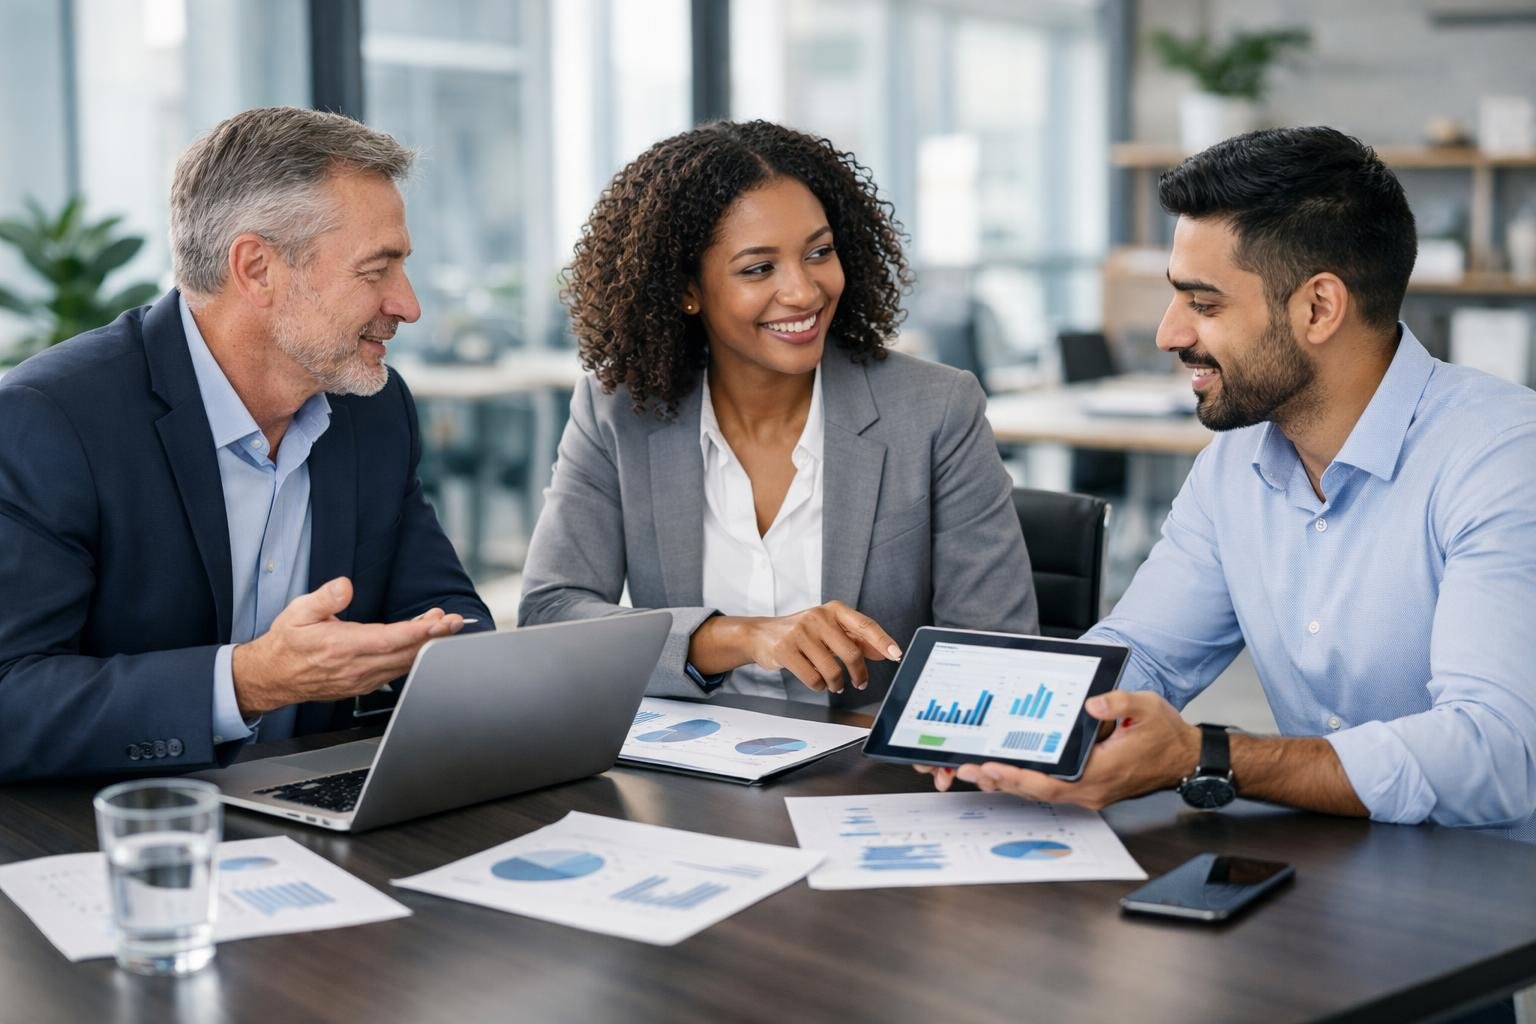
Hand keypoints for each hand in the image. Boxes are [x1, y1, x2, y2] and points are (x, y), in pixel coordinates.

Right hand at [232, 576, 465, 716]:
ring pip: (404, 664)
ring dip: (426, 646)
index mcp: (343, 647)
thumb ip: (324, 598)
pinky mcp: (364, 685)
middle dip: (435, 637)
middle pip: (406, 653)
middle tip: (456, 621)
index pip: (391, 640)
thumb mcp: (298, 612)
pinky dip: (412, 656)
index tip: (442, 622)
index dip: (421, 632)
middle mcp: (357, 667)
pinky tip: (422, 641)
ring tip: (442, 624)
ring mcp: (362, 679)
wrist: (273, 677)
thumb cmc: (287, 643)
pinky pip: (395, 671)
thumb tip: (345, 585)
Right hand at [744, 601, 902, 694]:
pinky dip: (819, 686)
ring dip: (836, 683)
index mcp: (833, 610)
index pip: (864, 625)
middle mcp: (818, 617)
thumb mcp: (829, 630)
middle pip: (851, 653)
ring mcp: (800, 632)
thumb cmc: (801, 634)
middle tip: (860, 683)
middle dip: (859, 674)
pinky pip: (813, 678)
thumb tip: (884, 652)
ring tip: (833, 684)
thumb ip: (856, 639)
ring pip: (832, 670)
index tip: (895, 655)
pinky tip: (817, 682)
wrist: (761, 635)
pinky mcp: (785, 649)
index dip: (882, 641)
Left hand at [915, 691, 1198, 809]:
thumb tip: (1091, 702)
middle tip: (966, 768)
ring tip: (975, 771)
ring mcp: (1090, 792)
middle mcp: (1091, 789)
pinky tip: (1006, 771)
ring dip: (1009, 783)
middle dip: (1000, 780)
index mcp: (1101, 773)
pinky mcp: (1089, 787)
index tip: (992, 767)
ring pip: (1041, 792)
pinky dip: (1026, 781)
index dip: (1019, 777)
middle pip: (1037, 791)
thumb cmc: (1165, 734)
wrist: (1184, 757)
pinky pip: (1051, 789)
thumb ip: (1118, 701)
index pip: (1050, 782)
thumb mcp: (1146, 707)